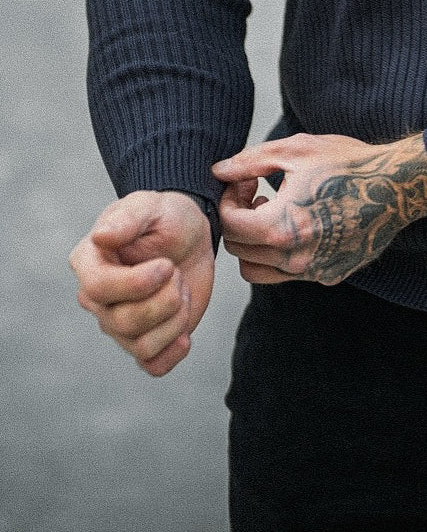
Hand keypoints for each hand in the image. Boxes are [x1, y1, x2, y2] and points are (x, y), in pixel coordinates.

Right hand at [69, 191, 214, 376]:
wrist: (190, 235)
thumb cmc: (165, 217)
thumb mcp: (150, 206)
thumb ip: (127, 219)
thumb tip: (100, 236)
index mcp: (89, 263)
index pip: (98, 289)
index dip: (137, 283)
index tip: (167, 265)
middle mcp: (99, 300)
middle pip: (123, 322)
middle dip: (165, 298)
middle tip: (176, 272)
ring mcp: (119, 323)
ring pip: (141, 346)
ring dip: (175, 318)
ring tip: (181, 290)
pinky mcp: (146, 340)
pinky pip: (153, 366)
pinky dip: (174, 352)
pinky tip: (185, 331)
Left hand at [213, 132, 426, 285]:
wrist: (398, 185)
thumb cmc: (347, 163)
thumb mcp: (295, 151)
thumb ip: (250, 162)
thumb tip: (218, 171)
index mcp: (282, 227)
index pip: (230, 226)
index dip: (230, 199)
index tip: (246, 181)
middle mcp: (295, 259)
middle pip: (239, 250)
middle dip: (239, 219)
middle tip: (257, 192)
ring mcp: (314, 272)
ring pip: (258, 270)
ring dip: (255, 243)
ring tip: (274, 211)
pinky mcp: (329, 275)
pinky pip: (287, 273)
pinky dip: (280, 254)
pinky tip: (298, 222)